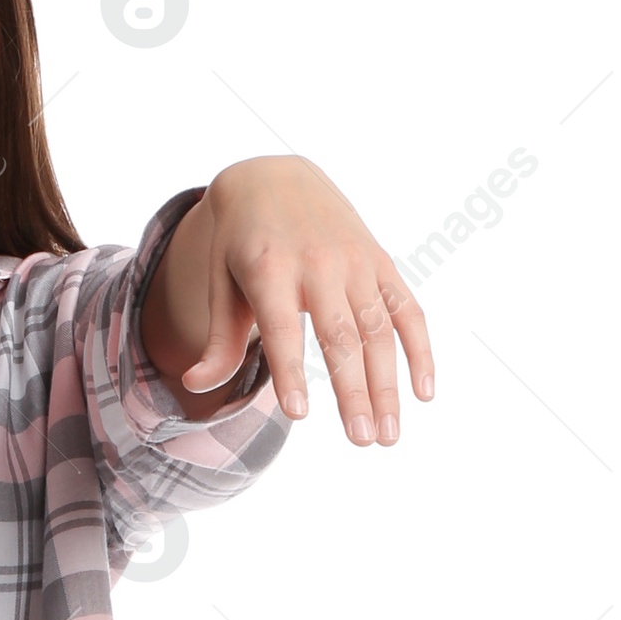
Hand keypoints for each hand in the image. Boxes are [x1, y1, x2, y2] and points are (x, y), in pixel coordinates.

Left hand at [142, 156, 434, 442]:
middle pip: (340, 336)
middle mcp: (318, 262)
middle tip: (363, 441)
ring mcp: (355, 260)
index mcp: (270, 267)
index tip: (298, 414)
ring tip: (388, 435)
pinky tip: (424, 392)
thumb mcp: (220, 283)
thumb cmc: (241, 243)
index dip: (291, 370)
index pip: (281, 327)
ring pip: (378, 330)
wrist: (274, 178)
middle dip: (353, 391)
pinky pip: (407, 309)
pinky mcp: (380, 260)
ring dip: (388, 384)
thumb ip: (217, 339)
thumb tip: (195, 385)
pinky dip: (420, 349)